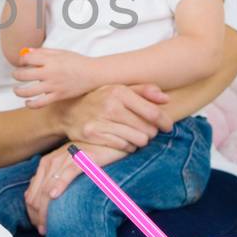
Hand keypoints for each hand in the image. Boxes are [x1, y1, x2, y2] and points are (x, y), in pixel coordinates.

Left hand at [13, 47, 97, 107]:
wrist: (93, 73)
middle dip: (16, 74)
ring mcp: (53, 86)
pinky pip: (40, 103)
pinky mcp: (58, 96)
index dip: (21, 60)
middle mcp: (49, 73)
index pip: (27, 59)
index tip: (22, 62)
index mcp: (50, 60)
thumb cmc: (78, 61)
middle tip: (16, 75)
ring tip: (16, 90)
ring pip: (29, 91)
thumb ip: (43, 52)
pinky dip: (31, 104)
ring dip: (18, 91)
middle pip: (24, 75)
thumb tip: (26, 51)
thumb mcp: (61, 52)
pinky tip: (27, 103)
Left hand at [24, 141, 124, 233]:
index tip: (39, 226)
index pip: (32, 190)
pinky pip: (69, 171)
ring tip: (47, 223)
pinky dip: (60, 183)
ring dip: (46, 205)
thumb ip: (52, 181)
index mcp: (48, 163)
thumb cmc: (91, 158)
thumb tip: (36, 202)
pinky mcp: (84, 156)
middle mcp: (54, 159)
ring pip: (50, 183)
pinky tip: (55, 195)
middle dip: (38, 213)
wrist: (112, 140)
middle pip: (38, 190)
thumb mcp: (68, 169)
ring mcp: (68, 157)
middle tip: (43, 231)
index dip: (33, 211)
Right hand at [54, 83, 169, 148]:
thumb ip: (144, 91)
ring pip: (138, 140)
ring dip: (140, 139)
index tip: (168, 126)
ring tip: (135, 134)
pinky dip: (128, 145)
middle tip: (146, 129)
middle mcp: (110, 106)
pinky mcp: (94, 136)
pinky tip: (123, 139)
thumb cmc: (100, 99)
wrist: (69, 110)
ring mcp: (101, 121)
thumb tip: (166, 99)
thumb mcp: (119, 89)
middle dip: (150, 131)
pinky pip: (124, 147)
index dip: (165, 121)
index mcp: (119, 92)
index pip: (153, 113)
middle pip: (148, 129)